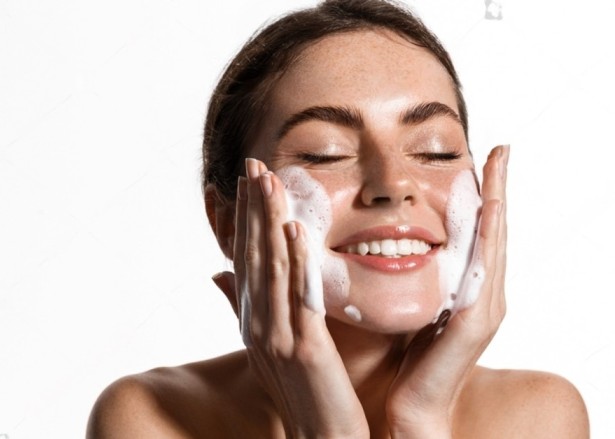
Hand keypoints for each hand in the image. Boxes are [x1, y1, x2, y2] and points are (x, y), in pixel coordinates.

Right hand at [212, 158, 369, 438]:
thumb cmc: (303, 395)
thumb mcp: (269, 349)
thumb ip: (247, 308)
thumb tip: (218, 274)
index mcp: (252, 322)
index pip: (245, 260)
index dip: (244, 219)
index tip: (246, 181)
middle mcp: (257, 326)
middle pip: (252, 256)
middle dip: (252, 208)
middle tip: (252, 164)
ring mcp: (277, 338)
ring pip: (271, 268)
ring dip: (269, 222)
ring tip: (269, 181)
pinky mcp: (305, 351)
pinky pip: (299, 297)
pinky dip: (295, 260)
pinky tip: (295, 229)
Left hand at [385, 145, 509, 437]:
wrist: (413, 405)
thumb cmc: (411, 359)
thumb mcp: (418, 307)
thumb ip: (422, 280)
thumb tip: (405, 248)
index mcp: (471, 290)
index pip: (481, 234)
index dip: (485, 197)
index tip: (483, 159)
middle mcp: (486, 295)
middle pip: (496, 231)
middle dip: (498, 189)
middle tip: (500, 149)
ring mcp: (485, 308)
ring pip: (495, 243)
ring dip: (497, 202)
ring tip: (497, 165)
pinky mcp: (474, 321)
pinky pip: (483, 269)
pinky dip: (487, 237)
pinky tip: (488, 210)